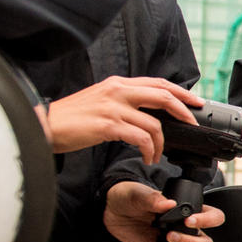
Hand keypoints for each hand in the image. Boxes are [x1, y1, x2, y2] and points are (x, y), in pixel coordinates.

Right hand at [47, 76, 201, 163]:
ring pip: (154, 123)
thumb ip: (123, 101)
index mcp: (117, 83)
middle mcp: (117, 91)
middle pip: (163, 96)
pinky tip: (147, 158)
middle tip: (192, 125)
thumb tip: (148, 114)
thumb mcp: (101, 101)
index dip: (180, 92)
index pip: (158, 83)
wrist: (46, 125)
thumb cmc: (73, 118)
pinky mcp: (108, 125)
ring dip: (161, 144)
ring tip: (156, 155)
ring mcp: (113, 107)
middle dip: (183, 112)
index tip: (195, 102)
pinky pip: (141, 138)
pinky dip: (149, 150)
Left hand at [102, 181, 225, 241]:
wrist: (110, 212)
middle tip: (171, 236)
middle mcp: (184, 229)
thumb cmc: (129, 198)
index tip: (190, 220)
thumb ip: (153, 198)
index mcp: (186, 210)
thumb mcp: (138, 193)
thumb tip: (168, 204)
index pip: (212, 217)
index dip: (207, 221)